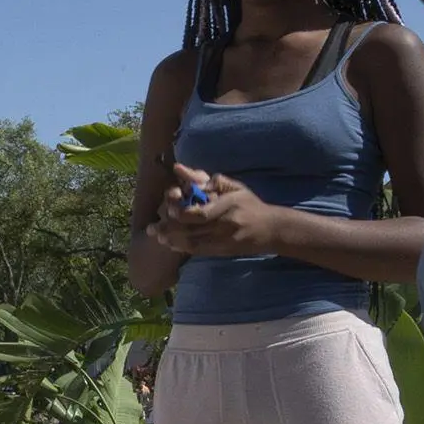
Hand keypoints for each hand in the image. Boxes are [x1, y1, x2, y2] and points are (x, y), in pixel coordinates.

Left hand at [153, 165, 285, 257]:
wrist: (270, 229)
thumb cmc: (250, 204)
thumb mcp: (235, 187)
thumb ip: (210, 181)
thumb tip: (183, 172)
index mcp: (228, 206)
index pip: (199, 213)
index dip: (181, 214)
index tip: (169, 210)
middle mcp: (224, 226)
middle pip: (191, 231)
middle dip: (169, 230)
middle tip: (152, 228)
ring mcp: (223, 241)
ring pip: (192, 243)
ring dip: (171, 240)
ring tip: (157, 236)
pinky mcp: (222, 251)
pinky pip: (199, 251)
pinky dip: (182, 247)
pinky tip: (171, 244)